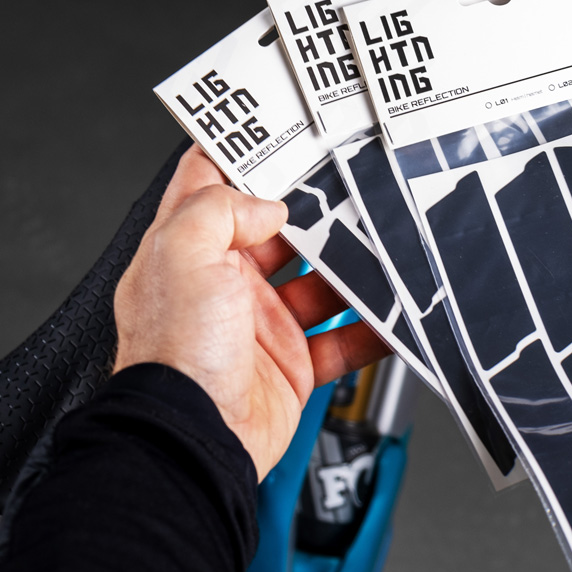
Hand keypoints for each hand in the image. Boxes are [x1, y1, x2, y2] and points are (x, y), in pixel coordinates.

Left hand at [113, 146, 387, 479]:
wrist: (196, 441)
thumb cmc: (175, 356)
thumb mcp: (181, 256)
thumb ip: (221, 210)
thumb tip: (269, 207)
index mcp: (190, 251)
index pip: (212, 185)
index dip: (244, 154)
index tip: (282, 130)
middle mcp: (225, 285)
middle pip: (281, 231)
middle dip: (318, 210)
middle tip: (355, 187)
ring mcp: (262, 324)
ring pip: (322, 282)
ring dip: (354, 268)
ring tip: (386, 246)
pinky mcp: (294, 363)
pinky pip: (345, 339)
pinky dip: (373, 328)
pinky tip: (394, 314)